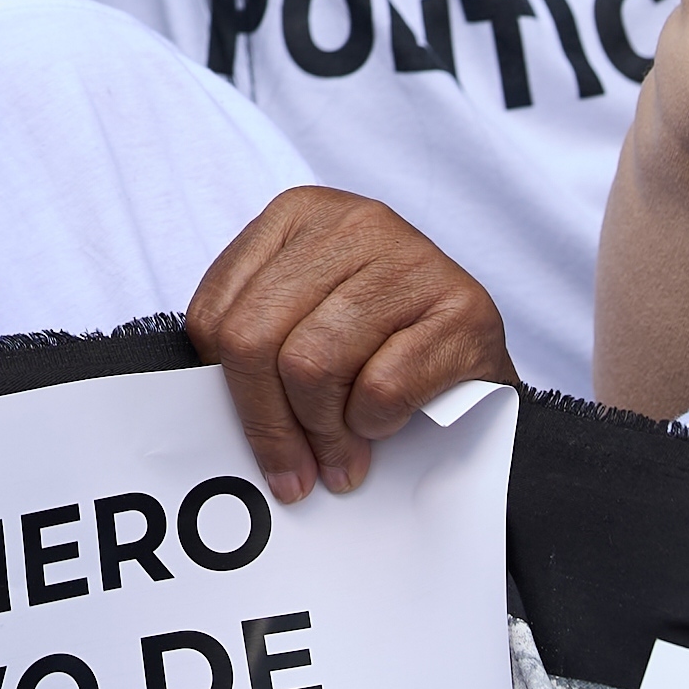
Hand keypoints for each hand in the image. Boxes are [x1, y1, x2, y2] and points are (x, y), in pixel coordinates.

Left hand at [188, 191, 504, 499]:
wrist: (479, 354)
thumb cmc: (382, 338)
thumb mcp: (307, 314)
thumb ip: (257, 342)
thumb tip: (209, 415)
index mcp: (299, 214)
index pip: (217, 313)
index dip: (223, 390)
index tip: (242, 435)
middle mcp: (354, 223)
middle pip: (256, 339)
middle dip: (268, 424)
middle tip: (290, 473)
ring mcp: (412, 259)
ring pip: (313, 365)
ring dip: (323, 432)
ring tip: (339, 458)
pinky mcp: (462, 308)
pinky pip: (380, 389)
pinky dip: (374, 424)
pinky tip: (383, 425)